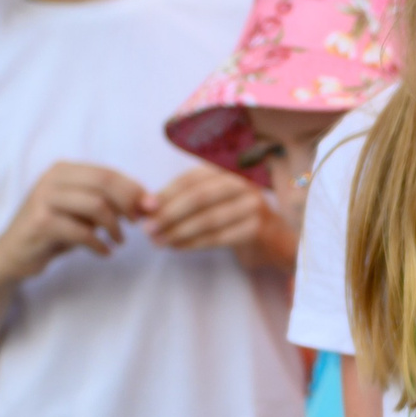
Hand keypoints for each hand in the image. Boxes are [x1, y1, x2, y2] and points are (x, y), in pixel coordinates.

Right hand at [0, 162, 147, 284]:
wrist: (14, 254)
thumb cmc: (55, 231)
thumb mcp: (82, 211)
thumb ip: (108, 202)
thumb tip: (147, 202)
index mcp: (64, 170)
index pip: (108, 173)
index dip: (134, 190)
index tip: (149, 208)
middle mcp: (52, 179)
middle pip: (104, 184)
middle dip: (129, 204)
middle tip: (138, 224)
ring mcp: (44, 199)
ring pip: (96, 206)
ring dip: (115, 227)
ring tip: (119, 241)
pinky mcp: (40, 223)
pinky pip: (82, 232)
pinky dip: (100, 244)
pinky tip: (105, 252)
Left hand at [147, 165, 275, 253]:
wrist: (271, 237)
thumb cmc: (230, 215)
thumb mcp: (209, 199)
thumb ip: (181, 198)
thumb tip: (146, 206)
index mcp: (226, 169)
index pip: (191, 178)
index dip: (166, 193)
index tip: (145, 208)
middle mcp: (242, 183)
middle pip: (199, 197)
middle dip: (169, 213)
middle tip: (148, 228)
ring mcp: (252, 205)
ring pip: (208, 219)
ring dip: (178, 232)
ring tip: (158, 241)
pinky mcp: (256, 228)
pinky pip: (219, 237)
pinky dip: (194, 244)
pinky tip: (177, 247)